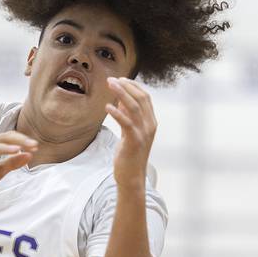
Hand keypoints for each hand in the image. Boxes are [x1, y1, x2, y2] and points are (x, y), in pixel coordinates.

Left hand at [105, 77, 156, 191]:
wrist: (132, 176)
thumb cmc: (129, 154)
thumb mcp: (130, 131)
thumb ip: (128, 116)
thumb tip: (121, 99)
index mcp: (150, 122)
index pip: (145, 97)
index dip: (133, 86)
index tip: (120, 79)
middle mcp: (150, 125)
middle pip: (141, 98)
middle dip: (126, 86)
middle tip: (111, 79)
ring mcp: (143, 133)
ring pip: (134, 107)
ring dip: (121, 94)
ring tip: (110, 85)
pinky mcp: (134, 141)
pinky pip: (126, 123)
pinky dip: (117, 113)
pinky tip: (107, 107)